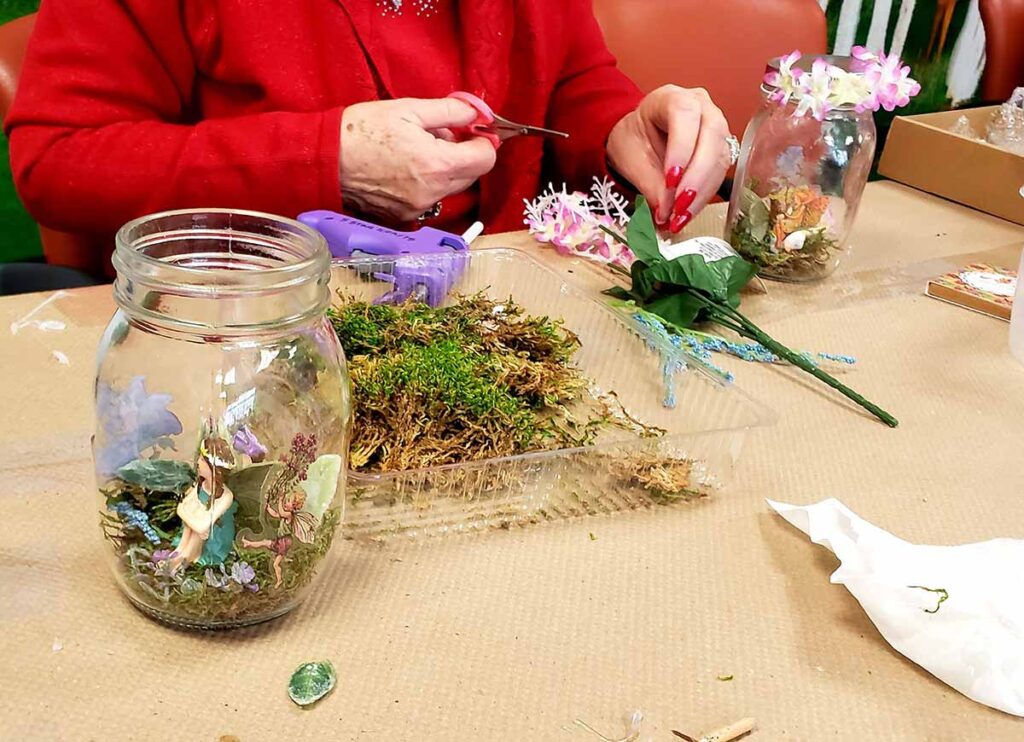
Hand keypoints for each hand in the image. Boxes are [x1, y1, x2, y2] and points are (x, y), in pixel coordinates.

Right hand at [339, 98, 497, 221]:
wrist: (324, 160)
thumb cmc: (360, 132)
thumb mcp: (408, 109)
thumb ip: (450, 111)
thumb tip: (476, 113)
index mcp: (437, 164)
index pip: (485, 159)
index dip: (484, 141)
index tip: (473, 131)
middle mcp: (432, 193)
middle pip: (471, 176)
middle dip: (465, 154)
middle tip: (443, 135)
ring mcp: (418, 209)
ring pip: (450, 188)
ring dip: (446, 170)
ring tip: (419, 150)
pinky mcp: (404, 217)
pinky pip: (430, 200)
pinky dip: (428, 184)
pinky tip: (406, 168)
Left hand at [606, 85, 731, 232]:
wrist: (640, 137)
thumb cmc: (634, 138)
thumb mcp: (631, 158)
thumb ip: (649, 184)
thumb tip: (666, 213)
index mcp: (671, 97)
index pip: (684, 114)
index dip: (681, 149)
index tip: (670, 181)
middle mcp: (701, 106)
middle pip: (711, 135)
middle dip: (696, 177)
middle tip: (679, 207)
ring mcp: (716, 125)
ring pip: (720, 157)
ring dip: (702, 192)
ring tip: (681, 218)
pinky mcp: (721, 148)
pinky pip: (720, 171)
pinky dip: (704, 195)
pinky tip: (688, 212)